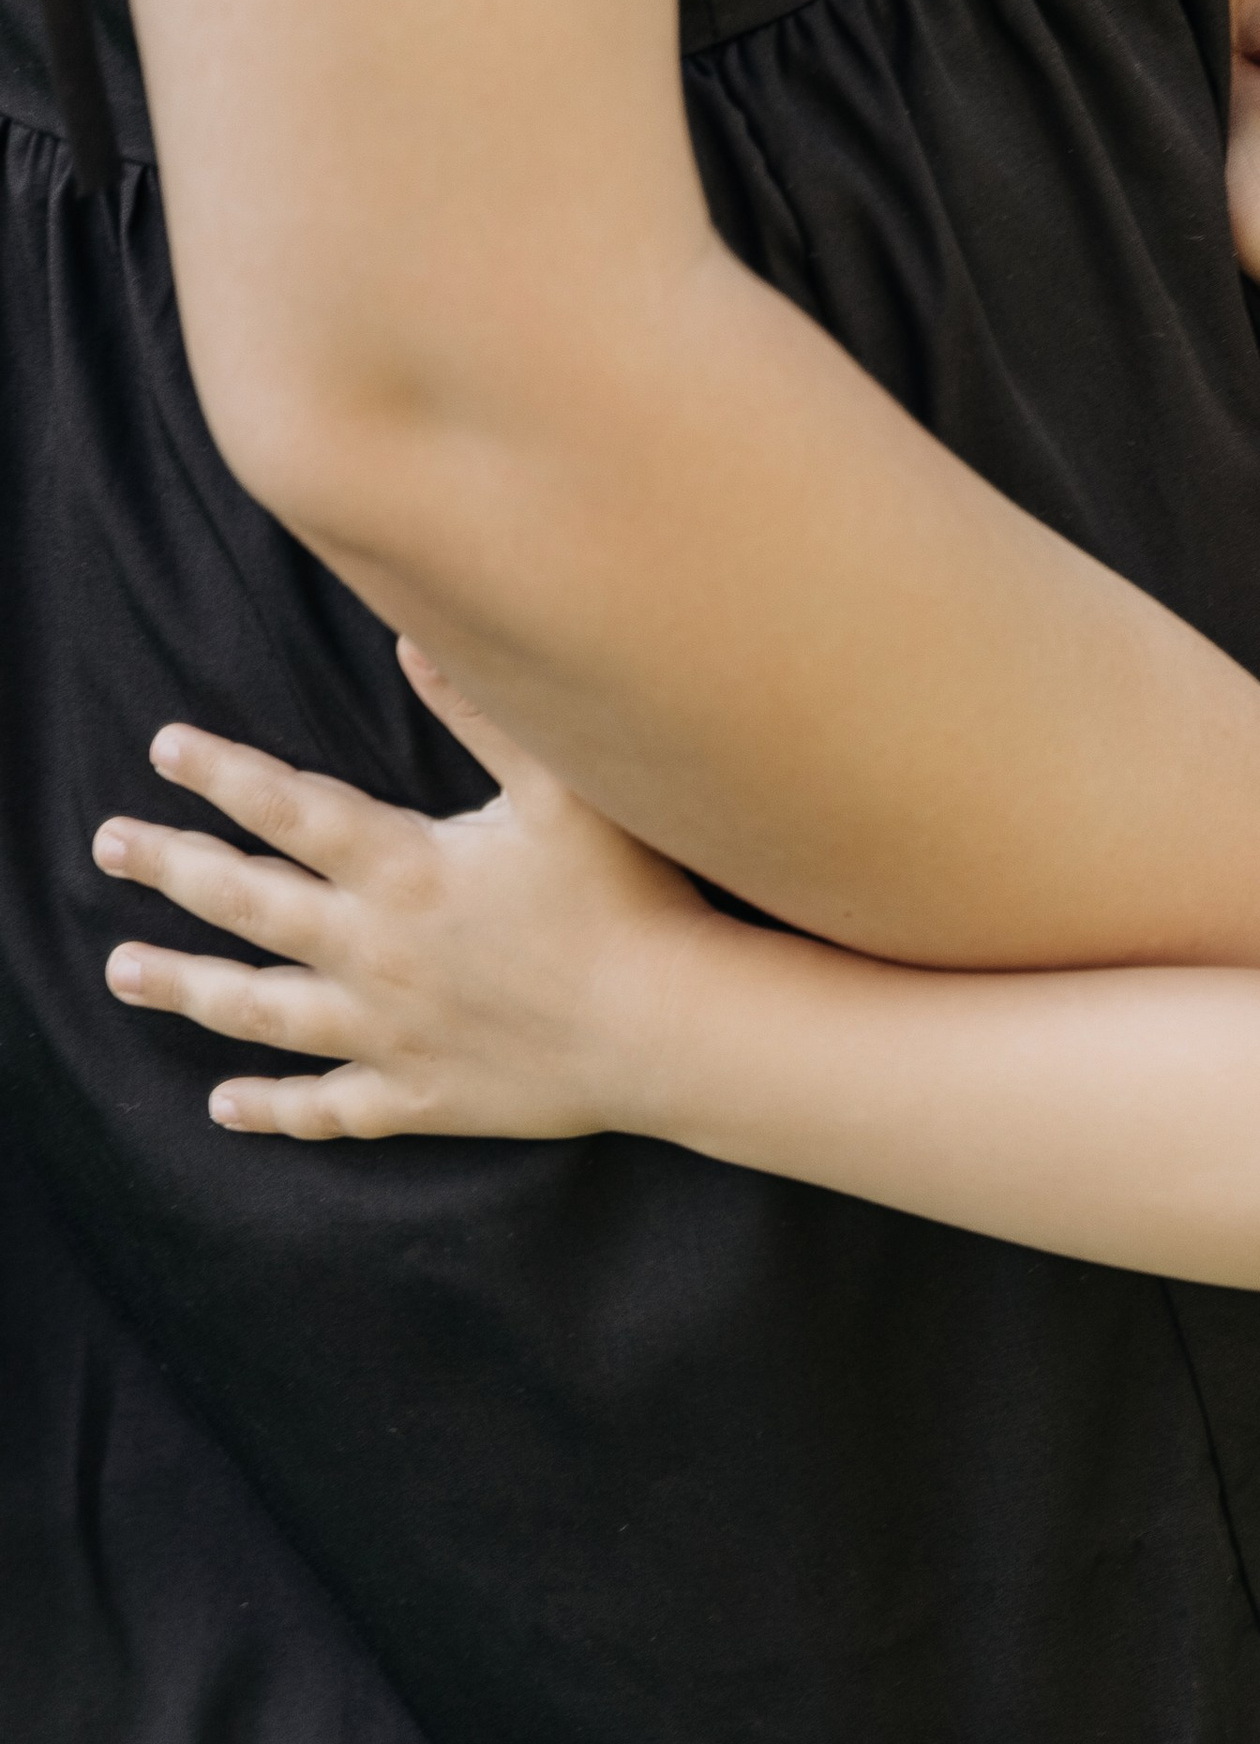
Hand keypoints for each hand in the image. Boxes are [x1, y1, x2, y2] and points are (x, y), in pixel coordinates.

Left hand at [92, 642, 710, 1141]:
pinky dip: (272, 1107)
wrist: (667, 1028)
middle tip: (108, 844)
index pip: (287, 808)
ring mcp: (387, 1031)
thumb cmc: (627, 898)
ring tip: (122, 969)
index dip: (221, 773)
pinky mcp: (418, 1095)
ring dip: (184, 986)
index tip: (166, 748)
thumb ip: (483, 711)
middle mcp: (373, 950)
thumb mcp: (562, 787)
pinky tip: (225, 1104)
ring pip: (259, 1008)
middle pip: (246, 903)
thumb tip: (413, 636)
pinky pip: (326, 1107)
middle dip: (170, 867)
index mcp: (402, 868)